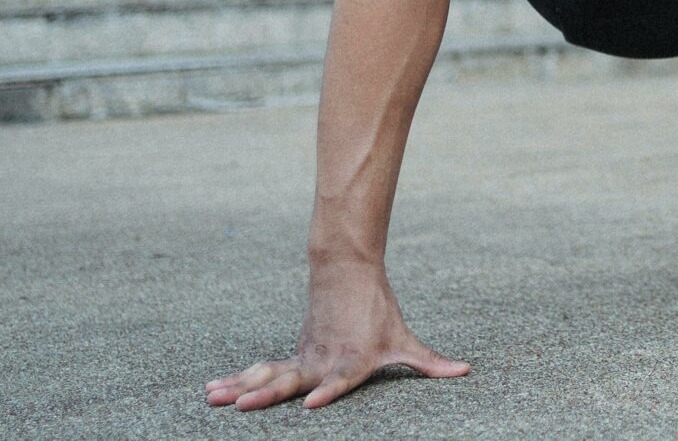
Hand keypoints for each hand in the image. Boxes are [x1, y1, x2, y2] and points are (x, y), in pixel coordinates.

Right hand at [205, 262, 468, 411]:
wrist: (348, 272)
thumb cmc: (379, 313)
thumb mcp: (405, 340)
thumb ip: (430, 362)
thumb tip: (465, 370)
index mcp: (351, 361)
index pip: (340, 381)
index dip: (328, 393)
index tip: (311, 404)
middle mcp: (323, 361)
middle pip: (292, 380)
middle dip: (267, 394)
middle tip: (244, 406)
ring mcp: (303, 357)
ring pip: (267, 375)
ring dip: (240, 388)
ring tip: (212, 398)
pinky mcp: (291, 355)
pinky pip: (260, 371)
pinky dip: (237, 379)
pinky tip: (212, 391)